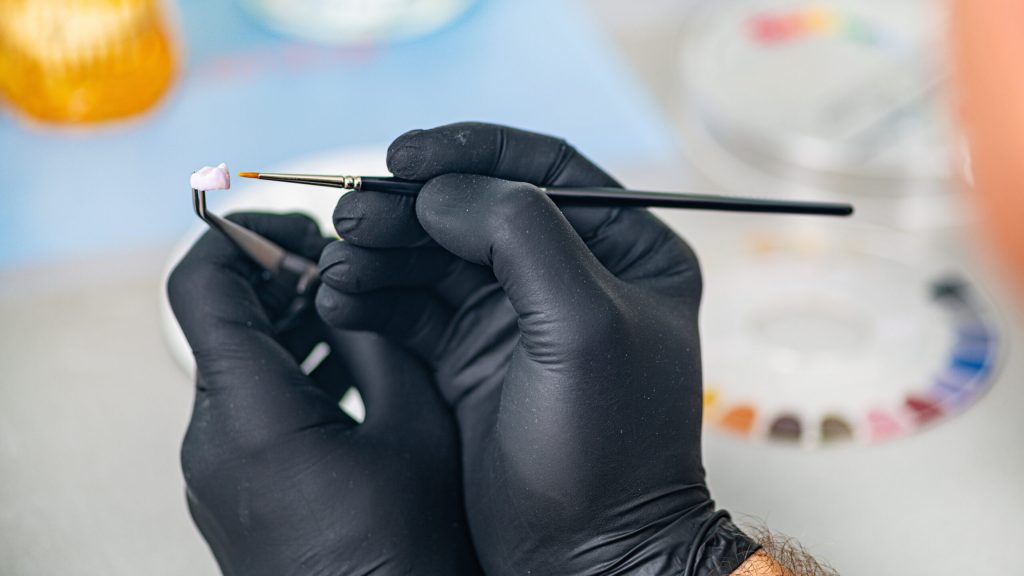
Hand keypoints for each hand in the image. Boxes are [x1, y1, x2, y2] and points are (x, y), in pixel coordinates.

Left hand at [167, 213, 480, 575]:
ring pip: (237, 362)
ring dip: (289, 323)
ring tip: (361, 311)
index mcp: (249, 412)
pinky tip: (348, 366)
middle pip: (221, 320)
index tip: (303, 225)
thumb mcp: (414, 427)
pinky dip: (288, 369)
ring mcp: (215, 470)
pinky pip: (247, 406)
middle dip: (281, 277)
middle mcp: (212, 438)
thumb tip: (353, 283)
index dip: (245, 235)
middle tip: (351, 265)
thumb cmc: (407, 550)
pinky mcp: (232, 489)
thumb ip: (380, 341)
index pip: (202, 284)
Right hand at [316, 123, 759, 574]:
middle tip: (352, 217)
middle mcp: (568, 274)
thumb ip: (520, 235)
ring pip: (433, 256)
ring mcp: (514, 316)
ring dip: (380, 252)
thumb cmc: (607, 451)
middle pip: (474, 210)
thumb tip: (444, 189)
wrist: (584, 558)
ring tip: (337, 264)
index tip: (403, 157)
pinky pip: (410, 306)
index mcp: (624, 251)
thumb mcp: (582, 328)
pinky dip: (372, 297)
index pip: (542, 168)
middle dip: (409, 209)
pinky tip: (340, 298)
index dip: (469, 152)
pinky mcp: (468, 356)